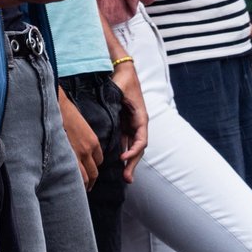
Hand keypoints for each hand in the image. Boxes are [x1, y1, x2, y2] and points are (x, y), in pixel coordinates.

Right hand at [58, 86, 101, 189]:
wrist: (57, 108)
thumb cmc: (66, 114)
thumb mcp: (81, 126)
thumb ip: (83, 138)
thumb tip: (79, 144)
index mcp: (93, 142)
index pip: (98, 160)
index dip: (94, 166)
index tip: (90, 170)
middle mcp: (89, 150)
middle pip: (94, 171)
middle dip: (92, 180)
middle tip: (89, 186)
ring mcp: (78, 154)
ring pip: (86, 176)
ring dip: (85, 184)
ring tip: (82, 189)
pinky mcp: (68, 154)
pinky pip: (75, 173)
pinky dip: (75, 180)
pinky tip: (72, 184)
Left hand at [111, 60, 147, 181]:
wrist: (122, 71)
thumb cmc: (122, 80)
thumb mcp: (119, 92)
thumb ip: (116, 103)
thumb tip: (109, 116)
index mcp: (141, 118)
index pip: (141, 140)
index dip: (134, 151)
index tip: (123, 158)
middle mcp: (138, 124)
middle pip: (138, 148)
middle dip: (133, 163)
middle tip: (127, 179)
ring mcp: (131, 124)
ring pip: (131, 147)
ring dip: (129, 161)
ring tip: (125, 177)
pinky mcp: (123, 123)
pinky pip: (124, 140)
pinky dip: (122, 151)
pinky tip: (117, 161)